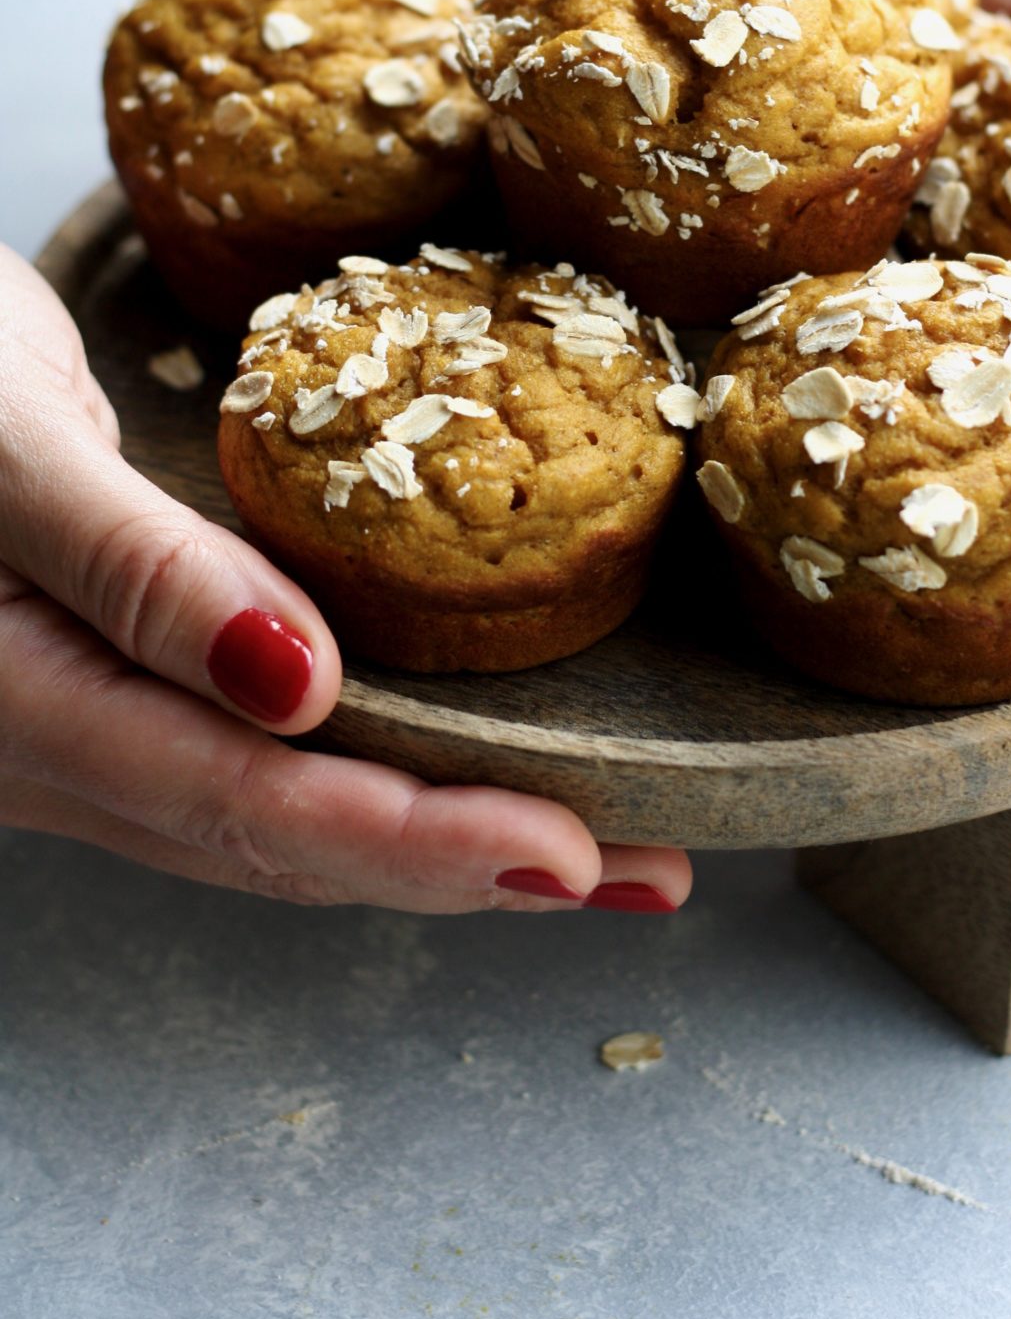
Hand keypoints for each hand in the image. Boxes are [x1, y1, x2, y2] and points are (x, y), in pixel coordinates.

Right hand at [0, 245, 689, 914]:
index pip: (250, 805)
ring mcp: (83, 731)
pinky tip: (450, 772)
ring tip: (594, 852)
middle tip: (640, 873)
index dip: (416, 840)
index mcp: (26, 710)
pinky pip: (254, 765)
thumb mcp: (6, 444)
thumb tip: (293, 684)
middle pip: (284, 844)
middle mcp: (58, 752)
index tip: (567, 854)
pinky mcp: (115, 686)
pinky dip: (371, 780)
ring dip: (438, 842)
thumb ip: (134, 568)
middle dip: (470, 870)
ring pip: (276, 821)